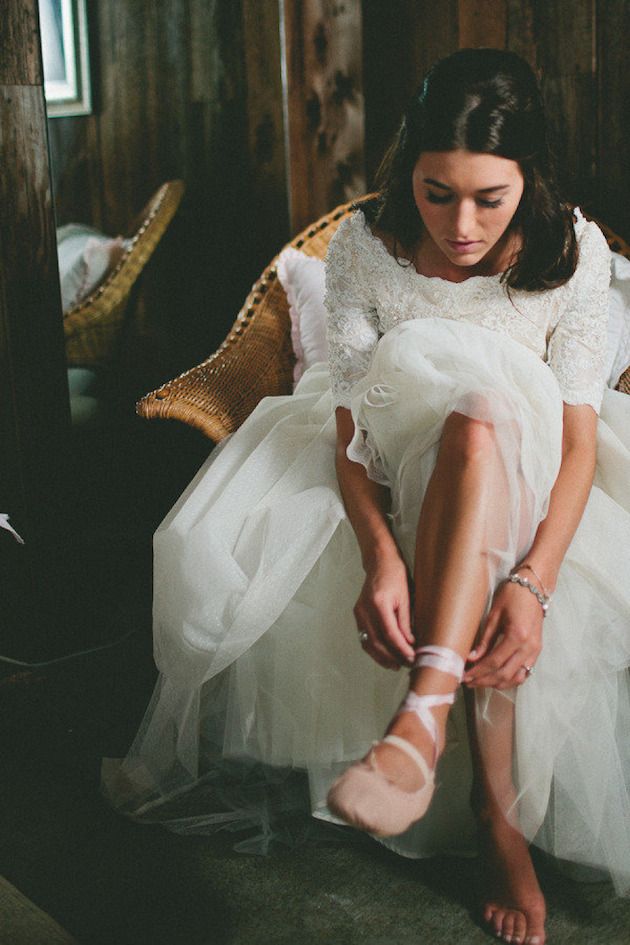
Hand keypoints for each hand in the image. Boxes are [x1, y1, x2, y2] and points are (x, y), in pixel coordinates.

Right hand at [354, 554, 415, 669]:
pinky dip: (374, 649)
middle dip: (392, 657)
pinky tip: (385, 655)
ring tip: (396, 665)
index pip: (390, 634)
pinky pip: (364, 637)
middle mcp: (365, 610)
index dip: (401, 649)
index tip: (412, 658)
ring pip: (368, 642)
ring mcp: (358, 613)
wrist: (379, 562)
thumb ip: (406, 621)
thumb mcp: (405, 597)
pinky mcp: (357, 614)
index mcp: (379, 603)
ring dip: (381, 657)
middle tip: (407, 665)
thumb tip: (410, 643)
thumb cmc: (395, 576)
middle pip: (377, 642)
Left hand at [463, 579, 542, 688]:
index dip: (477, 672)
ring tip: (479, 682)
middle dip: (484, 681)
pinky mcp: (537, 651)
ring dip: (496, 683)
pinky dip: (510, 679)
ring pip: (515, 677)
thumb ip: (484, 640)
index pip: (494, 662)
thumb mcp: (494, 615)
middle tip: (467, 682)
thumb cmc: (512, 595)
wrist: (533, 587)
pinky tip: (496, 678)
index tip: (463, 676)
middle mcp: (529, 647)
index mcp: (517, 636)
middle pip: (504, 674)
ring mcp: (535, 650)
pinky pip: (524, 672)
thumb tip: (471, 658)